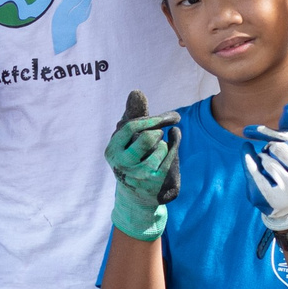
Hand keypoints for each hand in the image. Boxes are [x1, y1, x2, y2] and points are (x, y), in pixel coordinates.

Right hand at [106, 91, 179, 241]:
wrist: (136, 196)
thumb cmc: (132, 158)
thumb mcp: (127, 139)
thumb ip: (132, 115)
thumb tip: (136, 91)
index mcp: (112, 151)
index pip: (130, 128)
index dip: (149, 119)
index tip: (163, 116)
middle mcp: (123, 165)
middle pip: (148, 137)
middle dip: (157, 132)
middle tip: (159, 133)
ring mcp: (140, 175)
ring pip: (161, 147)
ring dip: (164, 143)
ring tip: (158, 148)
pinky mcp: (155, 183)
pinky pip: (171, 156)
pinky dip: (175, 143)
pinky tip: (174, 138)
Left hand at [240, 110, 287, 229]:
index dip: (268, 132)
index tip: (250, 130)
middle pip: (277, 147)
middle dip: (268, 148)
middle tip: (270, 155)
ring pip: (266, 160)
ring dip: (261, 159)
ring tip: (269, 167)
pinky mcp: (274, 198)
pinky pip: (255, 173)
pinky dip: (250, 165)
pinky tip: (251, 163)